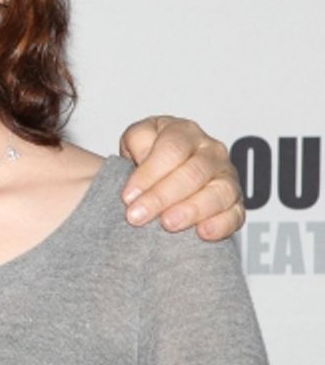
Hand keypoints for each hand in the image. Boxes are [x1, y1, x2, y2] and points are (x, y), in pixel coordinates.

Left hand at [119, 116, 243, 240]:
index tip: (128, 196)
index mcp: (184, 132)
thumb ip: (137, 141)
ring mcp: (227, 177)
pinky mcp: (235, 203)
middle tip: (138, 216)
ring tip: (168, 224)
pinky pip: (235, 214)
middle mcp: (210, 151)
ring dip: (192, 210)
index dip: (149, 173)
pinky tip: (203, 232)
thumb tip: (142, 157)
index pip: (171, 149)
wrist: (164, 173)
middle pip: (193, 173)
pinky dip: (221, 224)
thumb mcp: (135, 139)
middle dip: (162, 196)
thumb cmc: (148, 155)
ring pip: (218, 192)